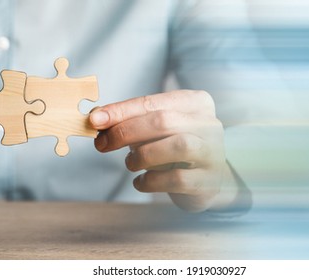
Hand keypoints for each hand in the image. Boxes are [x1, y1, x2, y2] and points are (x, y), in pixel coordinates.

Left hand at [89, 90, 238, 211]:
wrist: (209, 177)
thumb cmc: (176, 146)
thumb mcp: (156, 129)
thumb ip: (132, 121)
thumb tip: (97, 119)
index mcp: (196, 102)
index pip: (153, 102)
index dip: (121, 111)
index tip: (95, 119)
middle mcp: (209, 124)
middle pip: (163, 121)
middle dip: (126, 132)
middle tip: (102, 144)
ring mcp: (213, 152)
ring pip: (176, 146)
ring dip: (142, 156)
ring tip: (130, 163)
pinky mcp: (209, 180)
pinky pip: (177, 179)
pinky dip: (151, 181)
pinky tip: (140, 182)